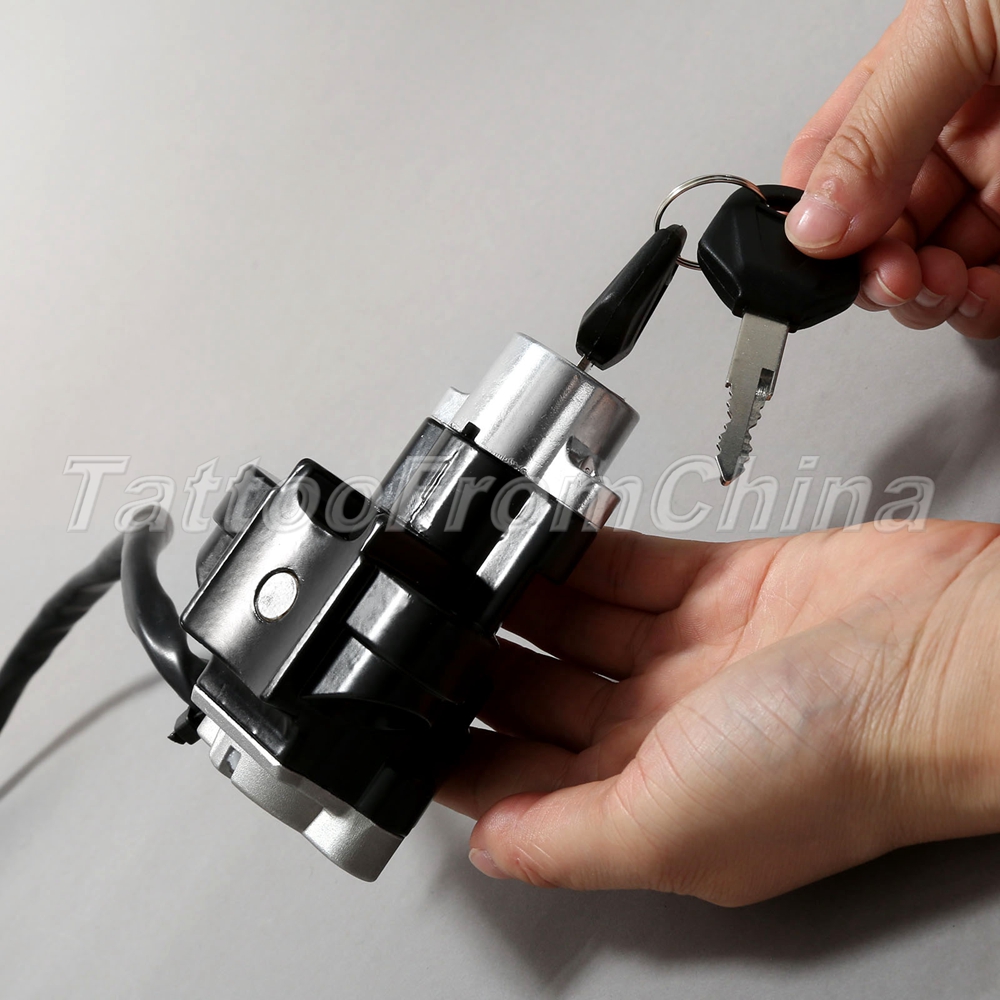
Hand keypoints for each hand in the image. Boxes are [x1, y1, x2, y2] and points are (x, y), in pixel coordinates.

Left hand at [437, 522, 999, 904]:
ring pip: (579, 623)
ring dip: (522, 598)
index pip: (526, 784)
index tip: (404, 718)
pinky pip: (631, 566)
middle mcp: (670, 731)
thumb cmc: (839, 758)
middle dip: (482, 665)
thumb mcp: (670, 821)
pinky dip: (584, 552)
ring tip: (462, 571)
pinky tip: (539, 537)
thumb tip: (489, 851)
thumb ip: (568, 838)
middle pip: (545, 698)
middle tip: (423, 626)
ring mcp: (695, 653)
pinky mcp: (724, 585)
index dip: (461, 754)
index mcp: (650, 800)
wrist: (947, 660)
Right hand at [781, 0, 999, 337]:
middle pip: (875, 227)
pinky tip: (969, 297)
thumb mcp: (966, 20)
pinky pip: (998, 287)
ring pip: (932, 268)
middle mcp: (963, 132)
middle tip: (883, 274)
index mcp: (923, 74)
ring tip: (925, 285)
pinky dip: (975, 306)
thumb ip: (879, 125)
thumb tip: (814, 222)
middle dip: (868, 266)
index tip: (815, 251)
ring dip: (917, 295)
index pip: (829, 158)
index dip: (807, 212)